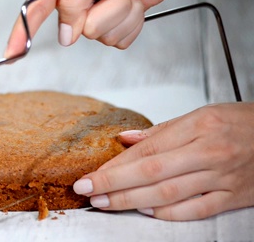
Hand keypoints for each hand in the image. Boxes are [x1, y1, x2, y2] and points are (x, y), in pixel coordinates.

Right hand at [5, 0, 183, 56]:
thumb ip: (74, 2)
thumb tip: (65, 36)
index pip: (31, 9)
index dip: (20, 33)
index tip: (10, 55)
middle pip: (74, 28)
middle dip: (101, 13)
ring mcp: (91, 10)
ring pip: (98, 36)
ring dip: (120, 15)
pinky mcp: (110, 22)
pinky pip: (116, 40)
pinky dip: (131, 23)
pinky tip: (134, 1)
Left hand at [72, 102, 253, 220]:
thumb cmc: (244, 122)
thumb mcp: (204, 114)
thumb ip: (163, 130)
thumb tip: (125, 140)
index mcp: (199, 126)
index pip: (148, 149)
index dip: (115, 164)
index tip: (91, 173)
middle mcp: (210, 152)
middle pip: (153, 173)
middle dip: (114, 183)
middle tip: (87, 189)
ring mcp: (222, 178)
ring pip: (169, 193)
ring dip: (132, 200)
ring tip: (106, 202)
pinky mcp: (233, 197)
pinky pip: (195, 209)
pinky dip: (168, 212)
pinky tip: (145, 210)